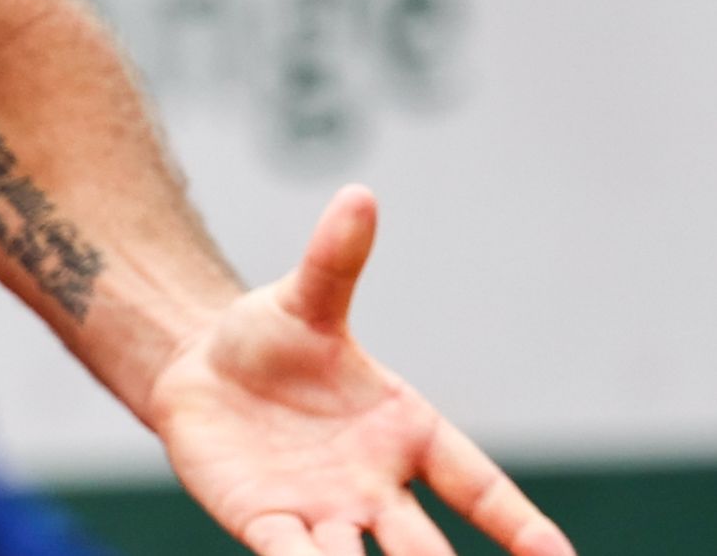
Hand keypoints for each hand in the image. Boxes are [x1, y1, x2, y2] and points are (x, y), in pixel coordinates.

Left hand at [150, 186, 567, 555]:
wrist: (199, 368)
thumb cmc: (271, 340)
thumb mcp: (304, 300)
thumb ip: (335, 260)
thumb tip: (359, 195)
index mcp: (405, 434)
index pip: (478, 486)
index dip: (517, 523)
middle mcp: (374, 486)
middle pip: (425, 547)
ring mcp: (322, 511)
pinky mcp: (264, 521)